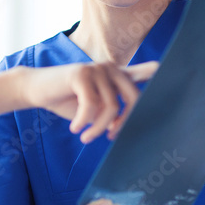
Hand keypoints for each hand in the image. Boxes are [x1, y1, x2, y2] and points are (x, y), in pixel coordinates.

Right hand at [23, 61, 157, 142]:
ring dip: (97, 129)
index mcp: (117, 75)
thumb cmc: (67, 100)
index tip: (168, 72)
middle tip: (109, 136)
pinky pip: (91, 105)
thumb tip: (126, 126)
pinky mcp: (81, 74)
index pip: (145, 72)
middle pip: (133, 98)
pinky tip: (74, 128)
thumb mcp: (94, 105)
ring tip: (85, 137)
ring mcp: (97, 68)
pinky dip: (83, 122)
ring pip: (110, 107)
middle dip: (123, 123)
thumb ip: (113, 110)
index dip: (159, 73)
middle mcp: (111, 67)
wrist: (37, 89)